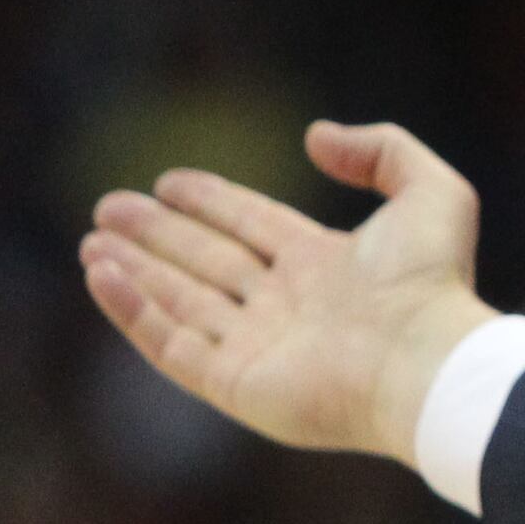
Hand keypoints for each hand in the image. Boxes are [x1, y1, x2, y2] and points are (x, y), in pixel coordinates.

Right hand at [78, 120, 501, 466]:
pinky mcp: (237, 386)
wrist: (427, 361)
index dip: (210, 203)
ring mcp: (261, 350)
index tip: (167, 182)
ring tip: (92, 243)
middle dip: (157, 236)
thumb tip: (316, 137)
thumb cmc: (432, 282)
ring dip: (136, 272)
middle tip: (107, 208)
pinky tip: (102, 276)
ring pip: (183, 304)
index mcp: (327, 267)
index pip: (253, 226)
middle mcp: (290, 309)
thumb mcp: (431, 191)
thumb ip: (381, 150)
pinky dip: (133, 312)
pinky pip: (172, 346)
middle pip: (208, 263)